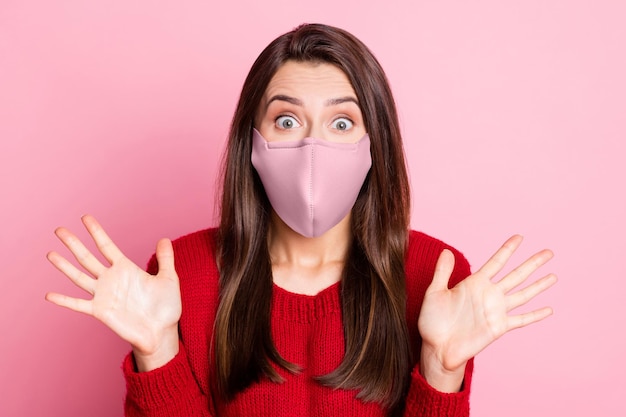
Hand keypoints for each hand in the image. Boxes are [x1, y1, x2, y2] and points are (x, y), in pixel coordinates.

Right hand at [46, 215, 181, 369]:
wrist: (162, 333)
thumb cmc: (166, 307)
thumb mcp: (168, 279)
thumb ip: (165, 259)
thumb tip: (164, 239)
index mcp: (126, 269)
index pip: (107, 246)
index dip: (96, 232)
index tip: (85, 218)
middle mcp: (111, 279)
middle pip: (88, 258)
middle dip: (73, 243)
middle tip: (59, 230)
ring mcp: (104, 295)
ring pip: (79, 277)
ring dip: (64, 266)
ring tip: (50, 253)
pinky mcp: (100, 311)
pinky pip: (79, 304)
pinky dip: (65, 300)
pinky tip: (49, 295)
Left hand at [418, 235, 556, 389]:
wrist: (437, 348)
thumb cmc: (433, 321)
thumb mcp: (435, 293)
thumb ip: (442, 272)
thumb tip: (446, 250)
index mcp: (474, 283)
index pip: (496, 262)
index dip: (508, 250)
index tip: (520, 237)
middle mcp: (489, 295)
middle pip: (516, 275)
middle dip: (532, 263)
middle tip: (548, 252)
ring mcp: (496, 311)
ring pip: (523, 294)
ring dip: (539, 285)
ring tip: (553, 276)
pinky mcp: (499, 328)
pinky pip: (521, 320)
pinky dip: (535, 315)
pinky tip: (549, 309)